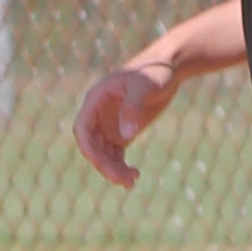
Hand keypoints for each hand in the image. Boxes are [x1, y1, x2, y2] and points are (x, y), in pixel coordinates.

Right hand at [73, 55, 180, 188]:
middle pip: (93, 146)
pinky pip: (115, 155)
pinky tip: (134, 176)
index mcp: (96, 99)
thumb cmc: (153, 71)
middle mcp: (98, 115)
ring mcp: (109, 125)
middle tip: (122, 179)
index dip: (88, 147)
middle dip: (104, 164)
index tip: (100, 162)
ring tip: (131, 182)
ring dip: (113, 169)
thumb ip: (133, 108)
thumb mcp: (144, 86)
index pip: (82, 128)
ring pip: (104, 154)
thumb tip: (126, 135)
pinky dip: (121, 166)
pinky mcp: (122, 132)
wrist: (168, 68)